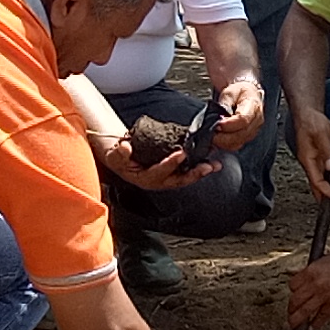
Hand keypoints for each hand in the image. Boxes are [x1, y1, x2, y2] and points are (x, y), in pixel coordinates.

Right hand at [103, 137, 220, 190]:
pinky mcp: (172, 172)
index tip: (180, 154)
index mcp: (144, 179)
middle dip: (193, 174)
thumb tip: (126, 148)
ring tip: (215, 165)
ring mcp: (166, 178)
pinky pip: (187, 171)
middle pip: (178, 180)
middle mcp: (157, 181)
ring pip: (185, 177)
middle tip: (207, 166)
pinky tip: (211, 161)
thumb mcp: (114, 154)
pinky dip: (199, 166)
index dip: (170, 164)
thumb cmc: (119, 156)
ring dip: (201, 171)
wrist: (121, 156)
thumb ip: (119, 152)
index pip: (159, 173)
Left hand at [211, 79, 264, 150]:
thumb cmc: (239, 92)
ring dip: (224, 142)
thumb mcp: (230, 92)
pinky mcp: (248, 136)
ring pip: (239, 142)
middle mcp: (257, 120)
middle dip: (224, 136)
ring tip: (213, 136)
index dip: (229, 125)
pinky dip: (226, 144)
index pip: (243, 119)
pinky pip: (237, 145)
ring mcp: (254, 130)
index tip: (217, 125)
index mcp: (253, 105)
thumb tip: (219, 115)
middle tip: (211, 133)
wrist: (247, 94)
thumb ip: (225, 103)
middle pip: (242, 134)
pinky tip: (218, 139)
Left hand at [287, 249, 329, 329]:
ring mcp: (325, 295)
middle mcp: (315, 284)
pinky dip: (315, 323)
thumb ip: (310, 274)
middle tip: (290, 314)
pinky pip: (321, 317)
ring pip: (305, 311)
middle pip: (295, 301)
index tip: (293, 297)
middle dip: (291, 309)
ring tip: (295, 325)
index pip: (292, 286)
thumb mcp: (321, 262)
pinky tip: (312, 327)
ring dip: (297, 321)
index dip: (292, 292)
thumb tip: (301, 283)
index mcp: (310, 272)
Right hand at [291, 108, 329, 202]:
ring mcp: (322, 160)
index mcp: (308, 160)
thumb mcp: (319, 135)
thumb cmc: (310, 122)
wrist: (310, 114)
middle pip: (325, 184)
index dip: (326, 190)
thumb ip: (326, 151)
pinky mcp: (329, 155)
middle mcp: (315, 163)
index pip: (317, 181)